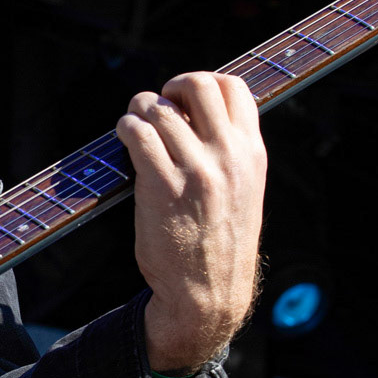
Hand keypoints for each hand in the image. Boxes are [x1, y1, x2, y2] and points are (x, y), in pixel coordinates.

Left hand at [114, 71, 265, 373]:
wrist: (208, 294)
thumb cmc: (219, 243)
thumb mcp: (244, 191)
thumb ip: (229, 152)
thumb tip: (194, 113)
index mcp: (251, 154)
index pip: (234, 87)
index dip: (204, 83)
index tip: (186, 101)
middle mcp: (227, 157)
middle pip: (198, 84)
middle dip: (171, 87)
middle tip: (159, 106)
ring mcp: (195, 171)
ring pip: (159, 109)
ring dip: (139, 110)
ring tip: (135, 126)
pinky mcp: (161, 186)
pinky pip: (137, 134)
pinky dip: (126, 128)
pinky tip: (126, 138)